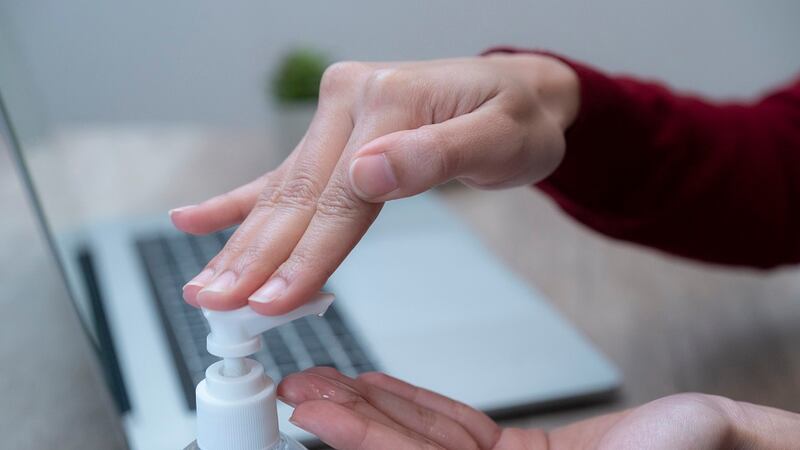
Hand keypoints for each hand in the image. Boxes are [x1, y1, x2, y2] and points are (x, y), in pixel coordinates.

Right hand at [170, 54, 579, 313]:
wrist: (522, 93)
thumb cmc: (520, 118)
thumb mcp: (502, 134)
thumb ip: (437, 153)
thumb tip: (367, 172)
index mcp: (387, 100)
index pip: (340, 195)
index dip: (306, 255)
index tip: (271, 300)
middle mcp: (350, 101)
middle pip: (298, 195)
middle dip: (256, 258)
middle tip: (215, 306)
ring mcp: (338, 114)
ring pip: (283, 191)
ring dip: (243, 244)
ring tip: (203, 286)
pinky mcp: (337, 133)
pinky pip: (284, 173)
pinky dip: (240, 201)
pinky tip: (196, 219)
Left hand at [278, 367, 799, 449]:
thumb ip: (615, 448)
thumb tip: (607, 431)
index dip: (365, 443)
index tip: (315, 412)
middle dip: (348, 424)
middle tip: (298, 389)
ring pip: (426, 441)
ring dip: (372, 409)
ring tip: (322, 382)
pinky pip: (457, 429)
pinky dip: (415, 406)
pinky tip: (379, 388)